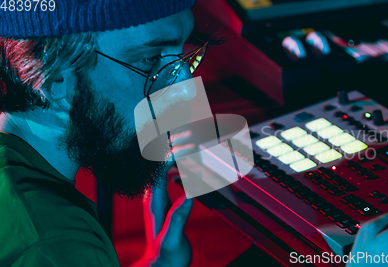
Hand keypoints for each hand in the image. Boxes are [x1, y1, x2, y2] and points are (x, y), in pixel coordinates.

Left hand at [132, 130, 194, 266]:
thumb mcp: (172, 238)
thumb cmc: (167, 255)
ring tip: (192, 142)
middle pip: (161, 163)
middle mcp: (154, 196)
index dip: (172, 154)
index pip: (159, 169)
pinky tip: (191, 164)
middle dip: (174, 147)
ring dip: (179, 154)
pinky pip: (172, 178)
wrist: (161, 266)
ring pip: (166, 168)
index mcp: (154, 201)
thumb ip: (178, 217)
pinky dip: (183, 167)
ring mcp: (160, 197)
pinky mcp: (166, 201)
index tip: (187, 144)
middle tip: (189, 132)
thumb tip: (188, 195)